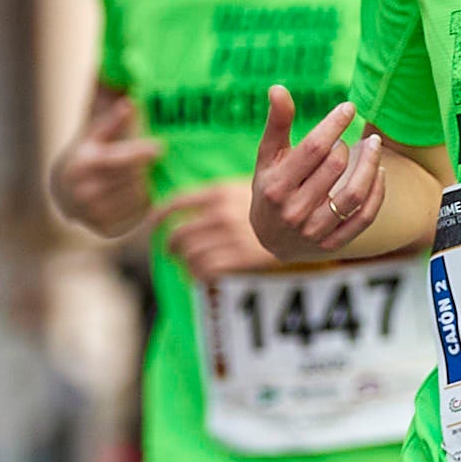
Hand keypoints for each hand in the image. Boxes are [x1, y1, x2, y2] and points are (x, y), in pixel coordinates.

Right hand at [49, 96, 163, 236]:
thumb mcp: (94, 137)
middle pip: (131, 177)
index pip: (118, 159)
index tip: (159, 146)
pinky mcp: (103, 229)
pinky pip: (135, 214)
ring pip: (136, 196)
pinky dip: (143, 203)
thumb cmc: (86, 157)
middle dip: (145, 168)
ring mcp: (93, 212)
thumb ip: (112, 122)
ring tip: (146, 175)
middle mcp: (85, 191)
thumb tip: (129, 104)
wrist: (64, 194)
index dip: (140, 153)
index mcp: (83, 165)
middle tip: (155, 161)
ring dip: (146, 184)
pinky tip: (141, 192)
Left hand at [151, 177, 271, 278]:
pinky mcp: (241, 258)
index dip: (157, 217)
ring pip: (190, 255)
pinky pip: (206, 271)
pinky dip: (199, 275)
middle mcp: (221, 214)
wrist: (309, 216)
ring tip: (187, 264)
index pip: (176, 204)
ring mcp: (231, 237)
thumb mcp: (247, 186)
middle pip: (178, 235)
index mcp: (218, 192)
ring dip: (186, 262)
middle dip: (170, 246)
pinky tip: (202, 274)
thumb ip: (219, 194)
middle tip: (169, 251)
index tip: (151, 226)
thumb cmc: (277, 203)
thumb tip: (189, 202)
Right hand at [248, 85, 389, 261]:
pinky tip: (380, 173)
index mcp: (276, 185)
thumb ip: (277, 123)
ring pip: (354, 194)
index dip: (334, 124)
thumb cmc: (270, 186)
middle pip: (335, 167)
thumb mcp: (268, 156)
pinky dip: (377, 193)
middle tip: (353, 136)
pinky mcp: (333, 244)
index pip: (314, 148)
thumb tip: (278, 87)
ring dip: (371, 165)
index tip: (348, 107)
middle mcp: (294, 210)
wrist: (269, 239)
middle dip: (348, 145)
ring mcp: (314, 231)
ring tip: (375, 146)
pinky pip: (364, 217)